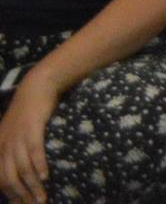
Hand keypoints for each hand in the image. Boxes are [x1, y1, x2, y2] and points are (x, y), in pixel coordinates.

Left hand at [0, 68, 56, 203]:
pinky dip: (38, 166)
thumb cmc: (28, 111)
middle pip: (9, 178)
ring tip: (42, 198)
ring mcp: (18, 138)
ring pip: (22, 169)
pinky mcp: (32, 130)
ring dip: (32, 187)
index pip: (0, 179)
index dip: (10, 195)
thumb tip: (24, 169)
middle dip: (21, 196)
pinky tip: (45, 177)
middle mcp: (5, 146)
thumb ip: (13, 150)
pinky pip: (34, 152)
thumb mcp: (13, 132)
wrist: (36, 87)